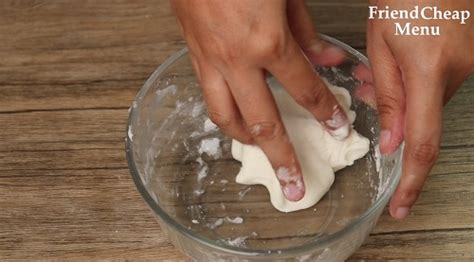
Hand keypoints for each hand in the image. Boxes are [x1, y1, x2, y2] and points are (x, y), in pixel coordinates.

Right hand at [171, 0, 349, 200]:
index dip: (325, 114)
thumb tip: (326, 58)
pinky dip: (225, 115)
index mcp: (266, 41)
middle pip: (263, 122)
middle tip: (295, 184)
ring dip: (248, 141)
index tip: (338, 130)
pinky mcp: (193, 55)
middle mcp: (237, 60)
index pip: (304, 91)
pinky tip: (237, 118)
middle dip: (283, 157)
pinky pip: (209, 98)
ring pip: (227, 118)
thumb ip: (307, 31)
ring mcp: (211, 61)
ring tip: (265, 152)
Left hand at [364, 0, 473, 218]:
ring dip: (398, 98)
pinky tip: (395, 66)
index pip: (422, 142)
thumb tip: (391, 142)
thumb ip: (387, 96)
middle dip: (390, 119)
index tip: (401, 205)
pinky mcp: (468, 58)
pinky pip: (436, 85)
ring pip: (426, 103)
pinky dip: (412, 84)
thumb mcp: (381, 43)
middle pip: (421, 120)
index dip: (412, 180)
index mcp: (429, 70)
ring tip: (374, 72)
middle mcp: (458, 72)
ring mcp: (468, 65)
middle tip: (364, 91)